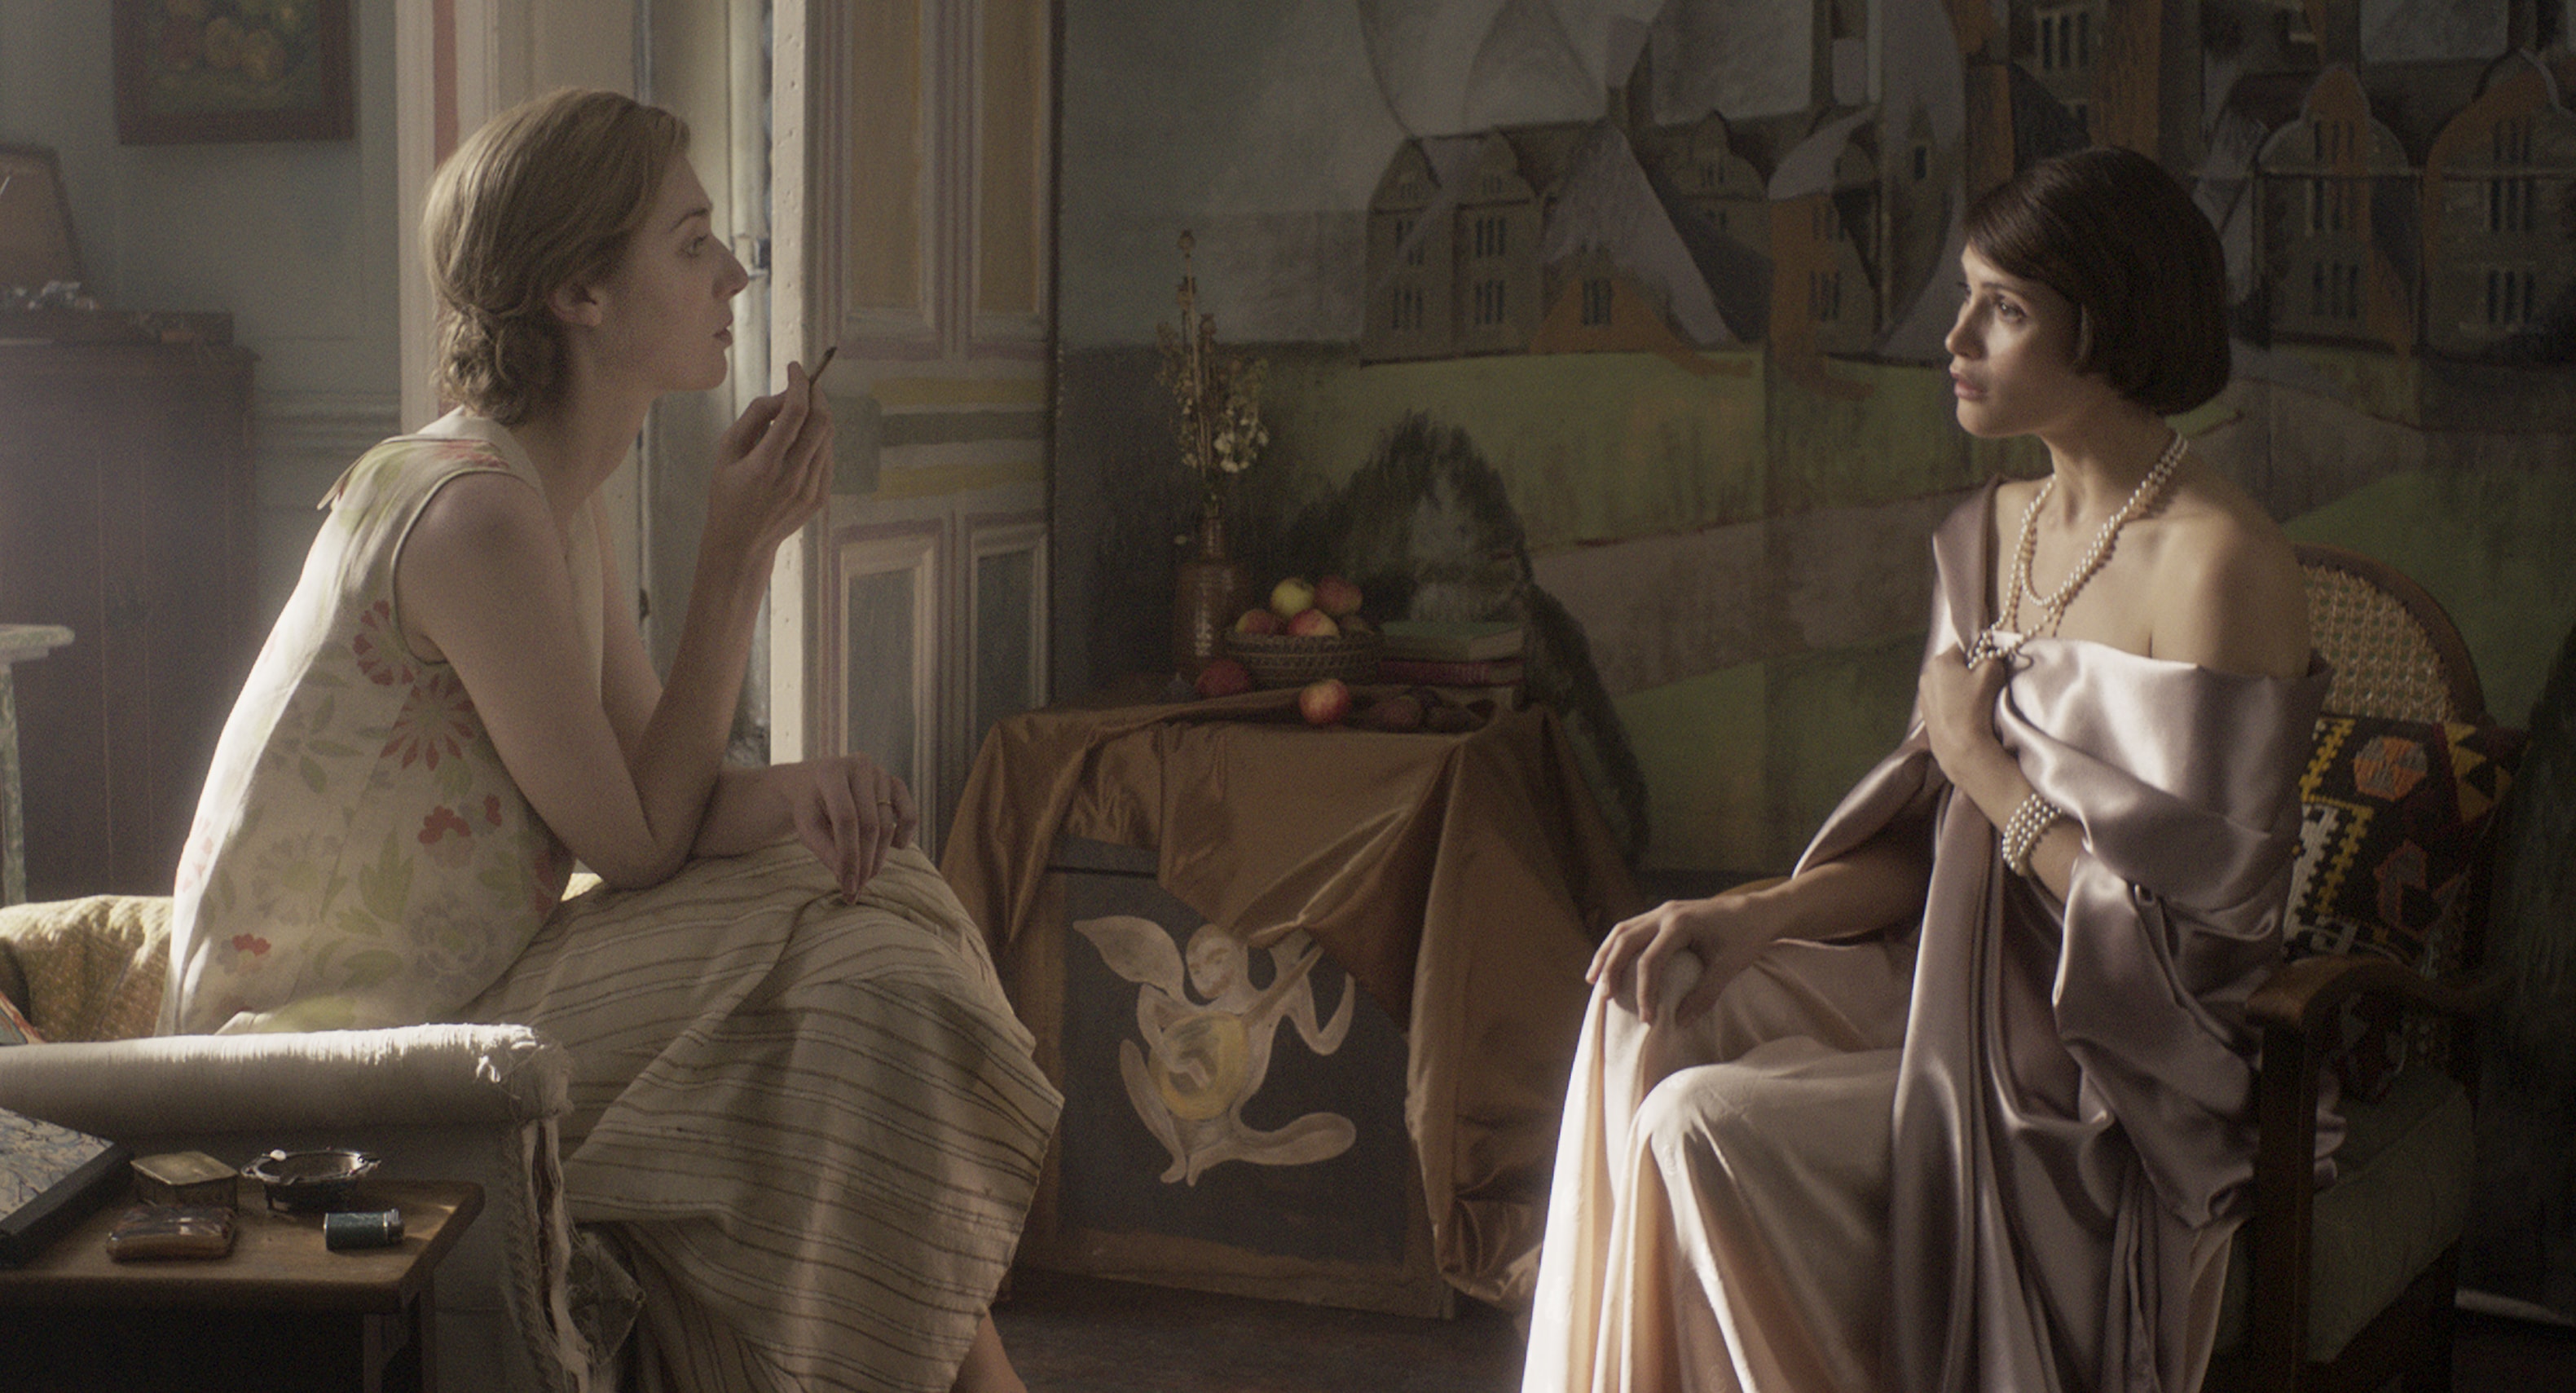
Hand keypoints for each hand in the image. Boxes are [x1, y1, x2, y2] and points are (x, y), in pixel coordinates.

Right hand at [707, 358, 835, 563]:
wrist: (741, 544)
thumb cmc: (727, 493)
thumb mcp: (727, 451)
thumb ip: (754, 417)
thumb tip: (782, 395)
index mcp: (764, 464)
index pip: (795, 412)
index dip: (800, 383)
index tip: (795, 368)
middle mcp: (792, 477)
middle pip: (821, 422)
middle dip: (816, 394)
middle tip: (806, 384)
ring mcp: (810, 490)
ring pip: (827, 438)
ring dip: (819, 416)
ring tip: (800, 411)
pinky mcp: (820, 498)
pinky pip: (827, 457)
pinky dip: (819, 439)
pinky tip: (803, 438)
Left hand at [768, 754, 916, 899]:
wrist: (816, 783)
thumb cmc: (810, 806)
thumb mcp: (807, 826)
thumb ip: (824, 850)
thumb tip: (847, 877)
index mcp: (831, 771)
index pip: (846, 819)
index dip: (849, 856)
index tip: (848, 886)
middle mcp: (860, 766)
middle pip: (870, 825)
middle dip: (865, 863)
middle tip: (856, 889)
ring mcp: (881, 773)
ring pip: (888, 825)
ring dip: (879, 857)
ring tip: (866, 877)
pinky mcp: (895, 783)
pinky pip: (909, 814)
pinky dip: (905, 835)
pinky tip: (894, 849)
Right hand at [1587, 893, 1776, 1028]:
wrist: (1758, 911)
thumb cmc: (1747, 937)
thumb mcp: (1729, 968)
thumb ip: (1704, 995)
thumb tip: (1678, 1021)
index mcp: (1681, 924)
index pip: (1651, 961)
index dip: (1645, 992)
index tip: (1647, 1019)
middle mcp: (1665, 913)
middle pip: (1625, 940)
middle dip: (1611, 969)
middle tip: (1605, 997)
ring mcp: (1662, 911)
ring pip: (1622, 930)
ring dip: (1606, 955)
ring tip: (1593, 980)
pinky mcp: (1664, 914)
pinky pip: (1631, 928)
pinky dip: (1616, 946)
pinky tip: (1610, 962)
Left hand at [1918, 642, 2011, 788]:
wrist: (1958, 744)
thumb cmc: (1975, 705)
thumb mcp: (1991, 673)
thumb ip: (1992, 657)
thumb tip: (1990, 655)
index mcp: (1940, 661)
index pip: (1963, 646)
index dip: (1978, 654)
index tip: (1988, 667)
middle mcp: (1927, 674)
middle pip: (1953, 665)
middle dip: (1968, 671)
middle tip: (1983, 686)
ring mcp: (1923, 694)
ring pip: (1947, 683)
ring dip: (1960, 687)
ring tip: (1973, 703)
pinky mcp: (1925, 712)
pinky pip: (1942, 699)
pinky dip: (1952, 702)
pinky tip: (1963, 713)